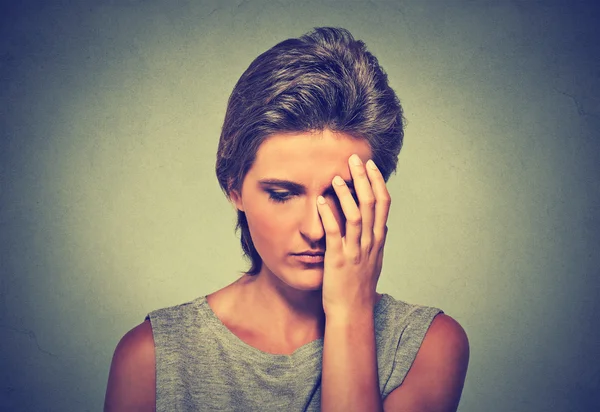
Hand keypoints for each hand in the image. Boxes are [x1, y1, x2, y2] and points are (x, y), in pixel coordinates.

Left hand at [317, 154, 389, 316]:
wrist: (352, 312)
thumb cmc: (359, 286)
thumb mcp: (374, 261)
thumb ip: (377, 242)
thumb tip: (382, 225)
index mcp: (378, 240)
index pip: (384, 204)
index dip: (378, 182)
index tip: (370, 165)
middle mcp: (370, 243)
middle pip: (372, 204)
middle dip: (364, 179)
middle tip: (354, 159)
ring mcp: (355, 251)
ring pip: (356, 216)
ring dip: (347, 195)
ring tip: (338, 177)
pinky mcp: (338, 260)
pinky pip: (335, 233)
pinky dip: (328, 215)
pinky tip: (320, 201)